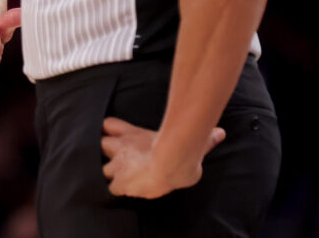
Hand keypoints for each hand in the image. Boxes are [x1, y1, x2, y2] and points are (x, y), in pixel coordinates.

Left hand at [100, 117, 225, 198]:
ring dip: (105, 173)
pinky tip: (118, 193)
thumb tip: (220, 132)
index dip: (108, 130)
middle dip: (102, 151)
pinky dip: (112, 191)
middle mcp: (121, 147)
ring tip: (113, 178)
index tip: (110, 133)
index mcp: (134, 134)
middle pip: (98, 144)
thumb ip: (205, 139)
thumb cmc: (182, 150)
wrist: (171, 163)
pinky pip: (109, 188)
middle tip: (110, 157)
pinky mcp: (120, 183)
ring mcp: (118, 165)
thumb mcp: (193, 142)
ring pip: (100, 168)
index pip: (109, 125)